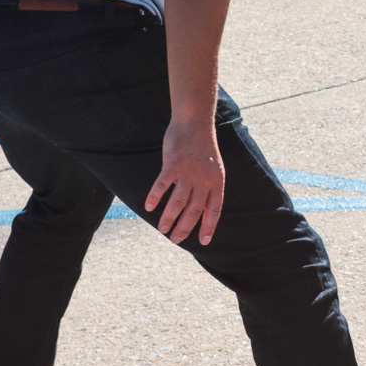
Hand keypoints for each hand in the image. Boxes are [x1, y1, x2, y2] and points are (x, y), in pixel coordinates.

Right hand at [145, 119, 224, 245]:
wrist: (195, 123)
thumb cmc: (203, 148)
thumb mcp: (214, 168)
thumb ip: (209, 189)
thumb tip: (204, 213)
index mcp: (217, 180)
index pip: (214, 209)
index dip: (209, 226)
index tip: (203, 242)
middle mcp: (204, 179)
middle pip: (194, 210)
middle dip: (184, 228)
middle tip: (174, 240)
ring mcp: (188, 172)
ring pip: (177, 202)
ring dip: (169, 218)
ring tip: (162, 229)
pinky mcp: (173, 165)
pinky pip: (162, 185)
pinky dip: (155, 197)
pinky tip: (149, 207)